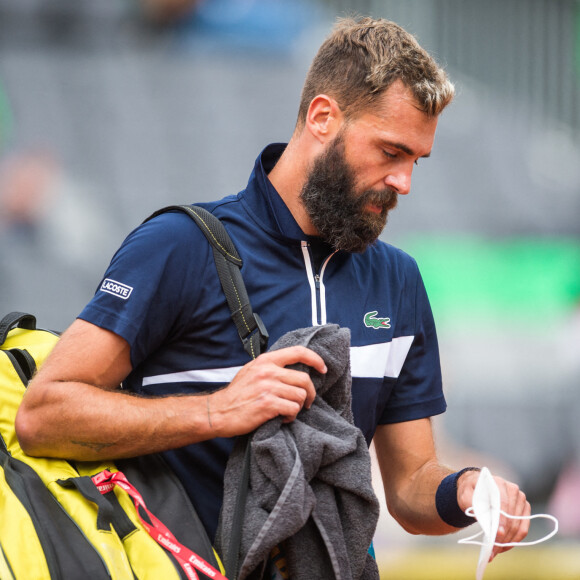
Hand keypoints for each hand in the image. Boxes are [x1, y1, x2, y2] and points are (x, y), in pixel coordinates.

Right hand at [207, 346, 326, 436]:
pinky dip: (291, 417)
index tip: (323, 369)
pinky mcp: (267, 404)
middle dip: (310, 394)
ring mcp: (268, 387)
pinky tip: (282, 418)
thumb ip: (271, 367)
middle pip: (304, 379)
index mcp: (266, 360)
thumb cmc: (237, 394)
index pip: (298, 352)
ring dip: (298, 407)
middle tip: (306, 403)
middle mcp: (268, 371)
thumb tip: (294, 369)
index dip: (315, 360)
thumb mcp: (252, 371)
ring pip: (300, 396)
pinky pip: (293, 409)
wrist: (219, 411)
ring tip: (287, 412)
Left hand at [457, 470, 530, 560]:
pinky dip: (513, 540)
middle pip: (512, 518)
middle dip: (502, 537)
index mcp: (498, 483)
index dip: (502, 520)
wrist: (476, 487)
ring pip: (518, 526)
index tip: (497, 534)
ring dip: (508, 542)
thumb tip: (483, 520)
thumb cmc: (470, 491)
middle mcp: (513, 491)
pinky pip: (522, 529)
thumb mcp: (465, 495)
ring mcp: (520, 501)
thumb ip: (471, 504)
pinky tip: (502, 547)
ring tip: (494, 552)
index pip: (503, 504)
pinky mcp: (523, 511)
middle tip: (491, 550)